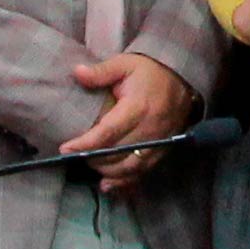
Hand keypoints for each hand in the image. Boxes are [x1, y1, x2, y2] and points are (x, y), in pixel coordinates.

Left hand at [60, 53, 201, 186]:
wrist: (183, 77)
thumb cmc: (150, 71)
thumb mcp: (125, 64)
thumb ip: (101, 72)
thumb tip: (77, 73)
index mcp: (138, 107)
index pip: (108, 132)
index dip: (85, 143)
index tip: (66, 149)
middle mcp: (149, 128)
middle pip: (117, 153)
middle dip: (93, 158)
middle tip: (76, 155)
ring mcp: (159, 142)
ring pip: (130, 167)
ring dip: (108, 172)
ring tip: (91, 167)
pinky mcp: (164, 149)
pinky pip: (144, 171)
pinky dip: (125, 182)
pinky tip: (108, 185)